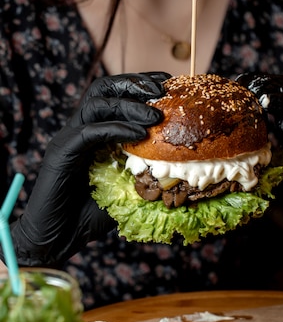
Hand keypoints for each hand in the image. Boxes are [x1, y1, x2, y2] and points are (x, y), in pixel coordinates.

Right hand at [7, 72, 169, 266]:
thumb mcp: (129, 191)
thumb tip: (185, 173)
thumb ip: (148, 176)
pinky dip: (117, 129)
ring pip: (97, 103)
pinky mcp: (62, 152)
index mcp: (95, 132)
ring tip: (155, 115)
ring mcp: (70, 139)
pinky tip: (140, 135)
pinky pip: (91, 131)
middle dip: (135, 84)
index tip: (169, 83)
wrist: (59, 238)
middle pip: (104, 89)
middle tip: (163, 90)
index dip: (141, 84)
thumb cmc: (92, 215)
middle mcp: (80, 129)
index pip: (116, 95)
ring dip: (129, 105)